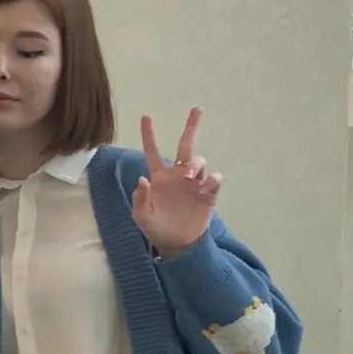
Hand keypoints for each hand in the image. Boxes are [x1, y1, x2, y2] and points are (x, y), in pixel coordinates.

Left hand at [131, 108, 222, 257]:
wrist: (176, 244)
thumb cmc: (156, 228)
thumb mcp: (142, 216)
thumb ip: (140, 198)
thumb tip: (142, 179)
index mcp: (159, 177)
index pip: (152, 151)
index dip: (149, 134)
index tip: (146, 116)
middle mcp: (178, 175)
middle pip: (185, 145)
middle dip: (191, 126)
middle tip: (197, 109)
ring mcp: (194, 184)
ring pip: (198, 161)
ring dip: (196, 162)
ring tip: (191, 173)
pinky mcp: (208, 195)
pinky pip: (213, 181)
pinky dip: (213, 179)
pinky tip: (208, 184)